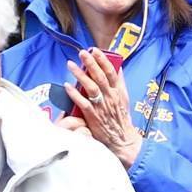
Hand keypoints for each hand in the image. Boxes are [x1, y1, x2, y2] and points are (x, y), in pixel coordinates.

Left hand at [62, 49, 140, 167]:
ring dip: (80, 75)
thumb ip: (120, 83)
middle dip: (90, 63)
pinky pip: (83, 103)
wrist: (122, 140)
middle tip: (82, 52)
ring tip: (71, 64)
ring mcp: (102, 107)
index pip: (111, 72)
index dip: (103, 60)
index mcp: (119, 92)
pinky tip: (67, 85)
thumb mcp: (124, 99)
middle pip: (100, 77)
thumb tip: (118, 68)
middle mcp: (111, 97)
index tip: (95, 50)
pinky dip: (75, 94)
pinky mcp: (93, 116)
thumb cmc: (121, 119)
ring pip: (90, 87)